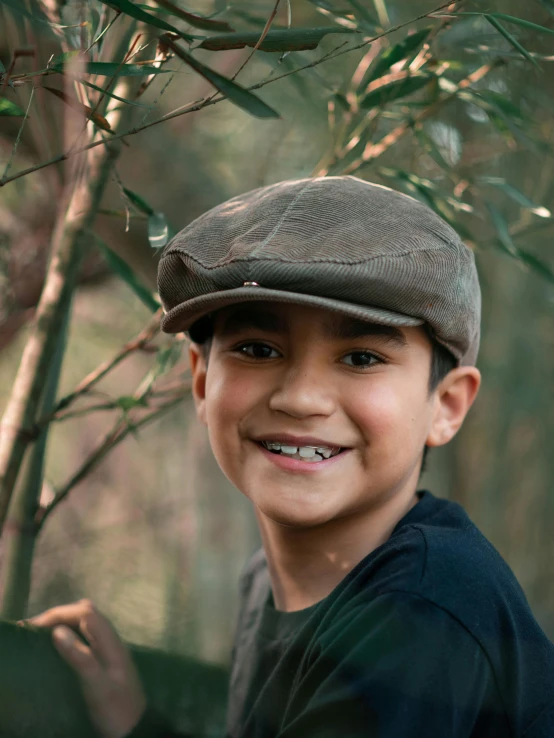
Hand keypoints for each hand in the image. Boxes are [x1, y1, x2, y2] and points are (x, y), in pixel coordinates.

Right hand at [27, 599, 146, 737]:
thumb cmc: (117, 709)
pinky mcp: (105, 661)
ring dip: (65, 623)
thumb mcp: (98, 687)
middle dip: (61, 615)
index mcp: (112, 643)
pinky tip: (59, 646)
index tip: (37, 625)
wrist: (135, 729)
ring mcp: (110, 650)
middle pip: (87, 614)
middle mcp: (112, 641)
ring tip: (43, 634)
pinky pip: (87, 637)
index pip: (87, 612)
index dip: (61, 613)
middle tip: (36, 628)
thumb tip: (58, 631)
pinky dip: (70, 634)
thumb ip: (82, 658)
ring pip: (87, 624)